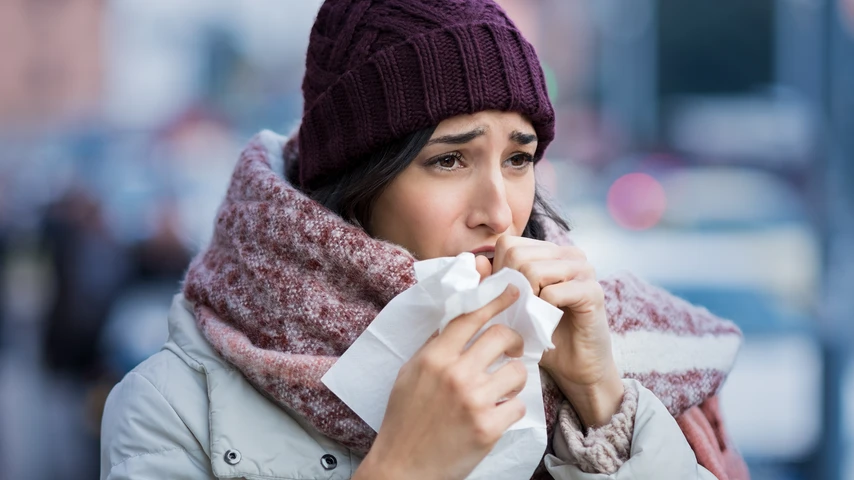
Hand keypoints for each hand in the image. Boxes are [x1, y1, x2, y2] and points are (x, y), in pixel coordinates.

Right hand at [357, 285, 526, 479]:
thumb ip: (434, 348)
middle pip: (501, 337)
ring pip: (517, 372)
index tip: (513, 291)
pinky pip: (518, 406)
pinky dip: (511, 410)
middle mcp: (455, 374)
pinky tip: (497, 415)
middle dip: (514, 341)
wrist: (402, 467)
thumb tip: (459, 322)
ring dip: (514, 379)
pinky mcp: (489, 428)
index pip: (470, 317)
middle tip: (512, 350)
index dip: (495, 300)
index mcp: (434, 358)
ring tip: (503, 389)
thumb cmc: (404, 420)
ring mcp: (474, 401)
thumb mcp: (409, 374)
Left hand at [491, 235, 623, 427]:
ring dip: (525, 301)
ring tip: (533, 316)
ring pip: (532, 270)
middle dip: (511, 288)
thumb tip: (478, 261)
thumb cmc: (542, 334)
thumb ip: (493, 283)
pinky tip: (549, 322)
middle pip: (518, 255)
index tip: (508, 298)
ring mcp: (584, 269)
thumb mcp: (510, 306)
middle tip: (521, 311)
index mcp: (550, 251)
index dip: (500, 272)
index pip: (509, 243)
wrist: (576, 367)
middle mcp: (569, 253)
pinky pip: (552, 292)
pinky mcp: (593, 291)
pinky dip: (542, 312)